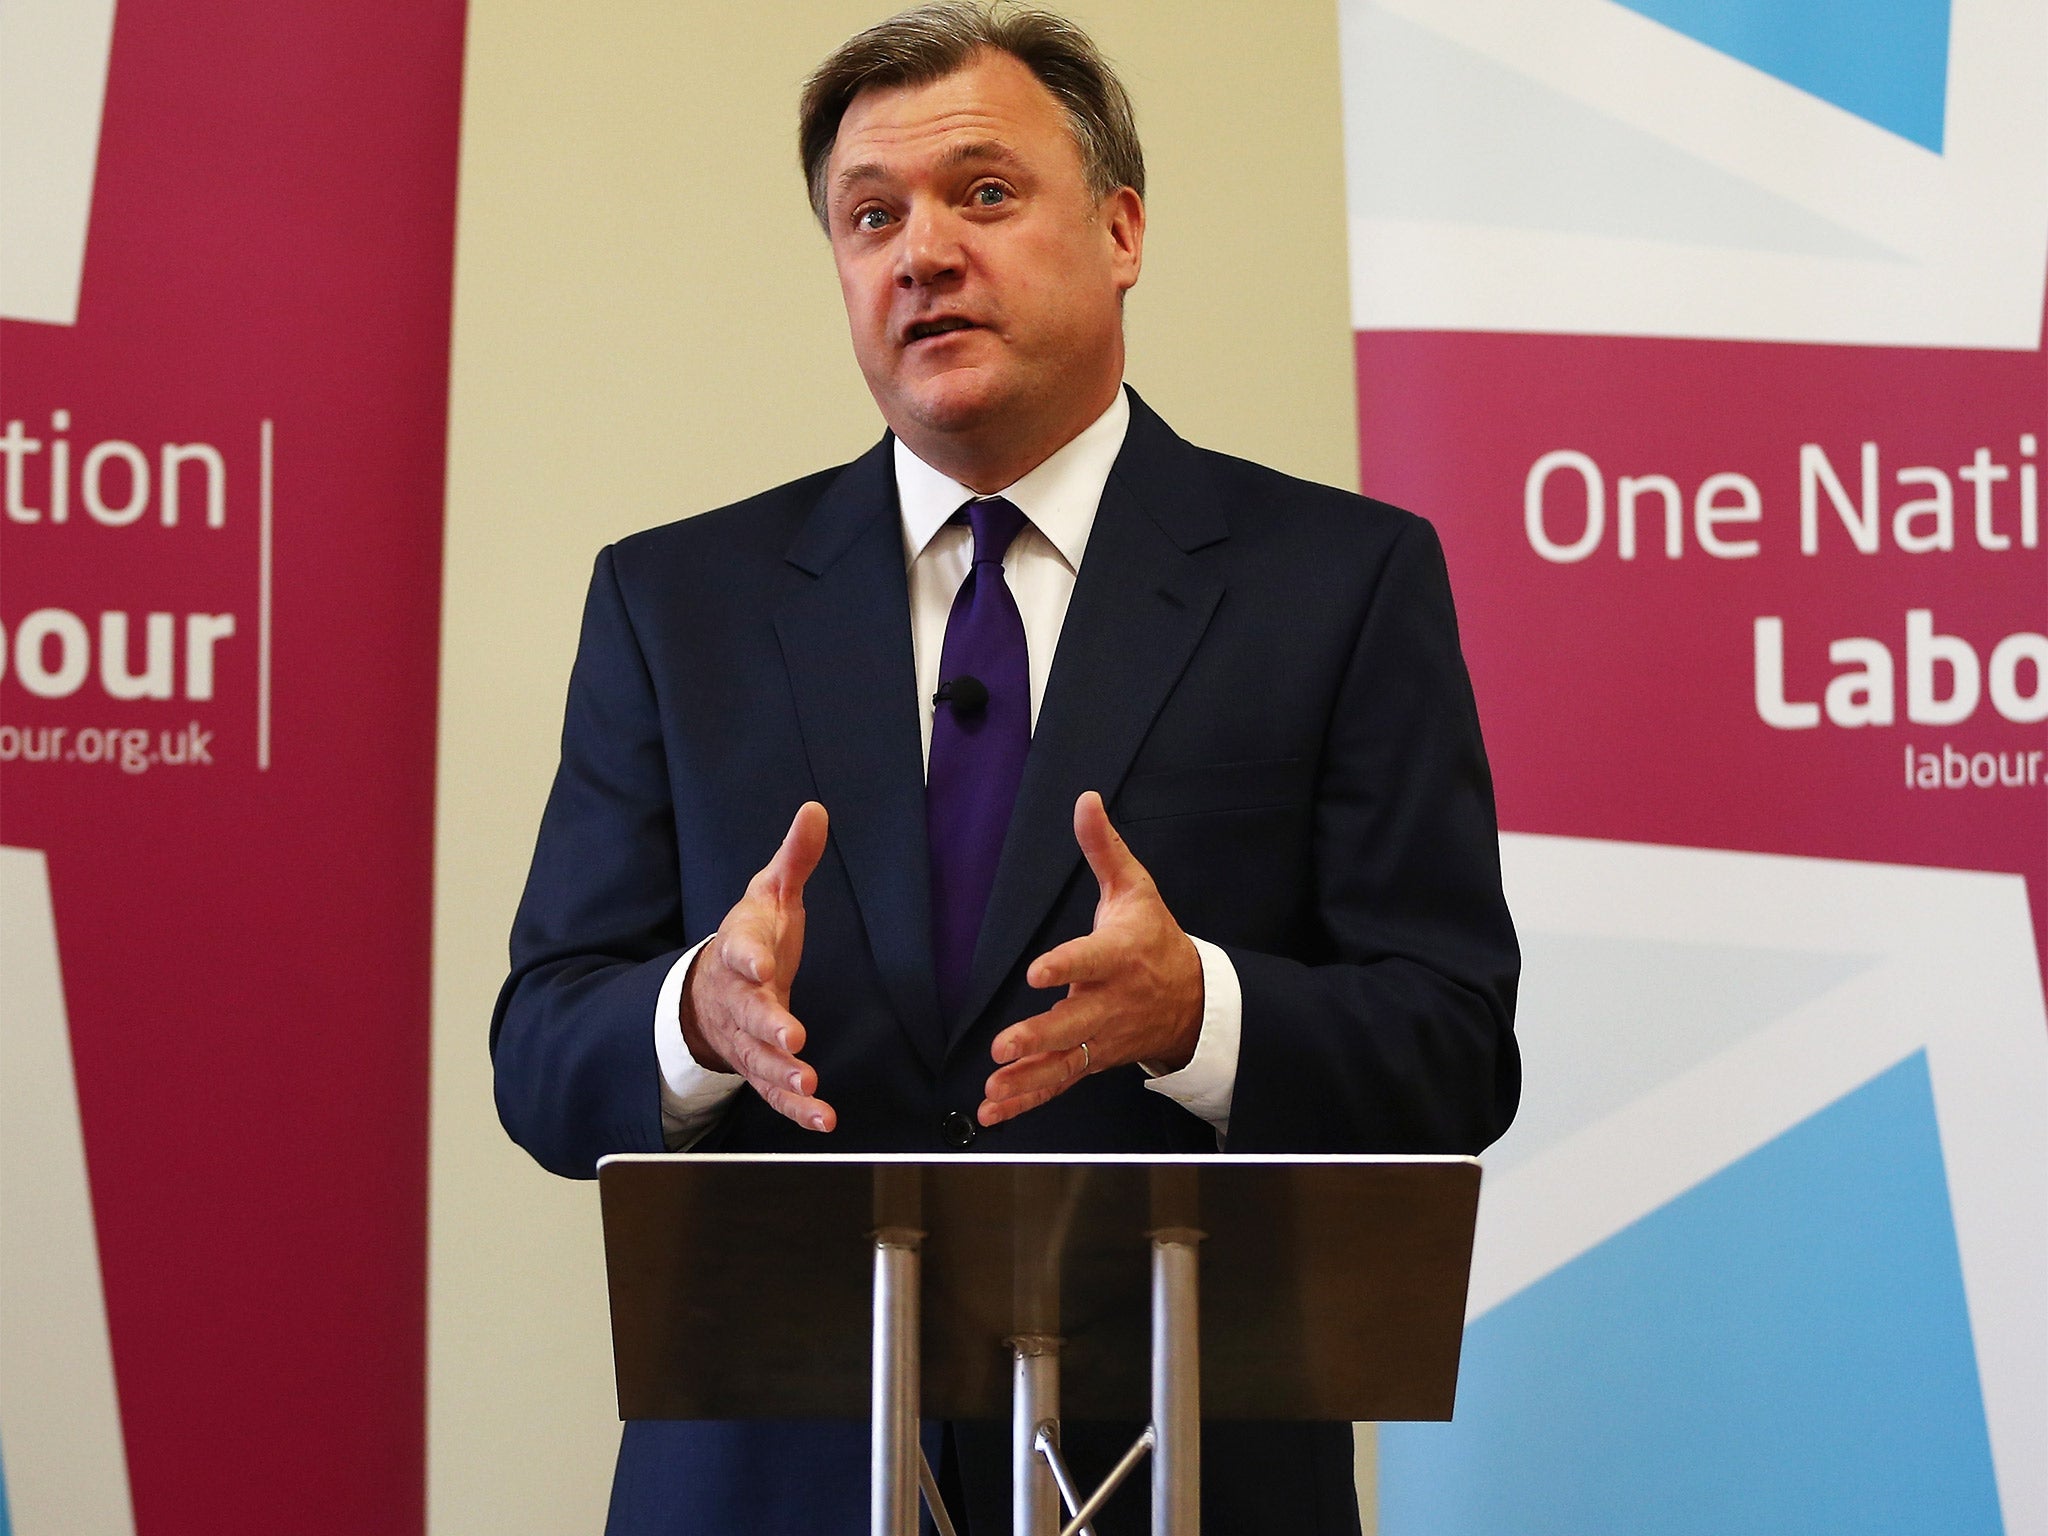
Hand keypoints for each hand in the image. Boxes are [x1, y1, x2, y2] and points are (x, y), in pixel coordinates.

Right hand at [679, 801, 836, 1132]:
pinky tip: (822, 1118)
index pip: (741, 951)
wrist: (713, 988)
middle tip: (792, 1039)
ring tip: (808, 1085)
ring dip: (784, 1075)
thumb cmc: (753, 938)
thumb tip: (816, 810)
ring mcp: (747, 1038)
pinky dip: (795, 1107)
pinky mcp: (760, 1066)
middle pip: (750, 1014)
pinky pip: (775, 1091)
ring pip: (760, 1059)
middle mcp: (739, 998)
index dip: (750, 958)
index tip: (763, 964)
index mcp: (741, 950)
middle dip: (769, 1027)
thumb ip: (795, 858)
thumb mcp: (771, 893)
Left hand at [979, 790, 1202, 1125]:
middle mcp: (1110, 1002)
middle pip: (1073, 1024)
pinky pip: (1058, 1083)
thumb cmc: (1154, 938)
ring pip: (1063, 1063)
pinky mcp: (1091, 1059)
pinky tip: (992, 1111)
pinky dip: (1026, 1100)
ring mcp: (1100, 1037)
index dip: (1066, 966)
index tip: (1037, 972)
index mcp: (1119, 956)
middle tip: (1004, 1047)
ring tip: (993, 1091)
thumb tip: (1085, 799)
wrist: (1195, 1000)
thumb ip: (1104, 848)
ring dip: (1027, 1079)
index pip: (1091, 960)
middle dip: (1039, 1037)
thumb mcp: (1135, 888)